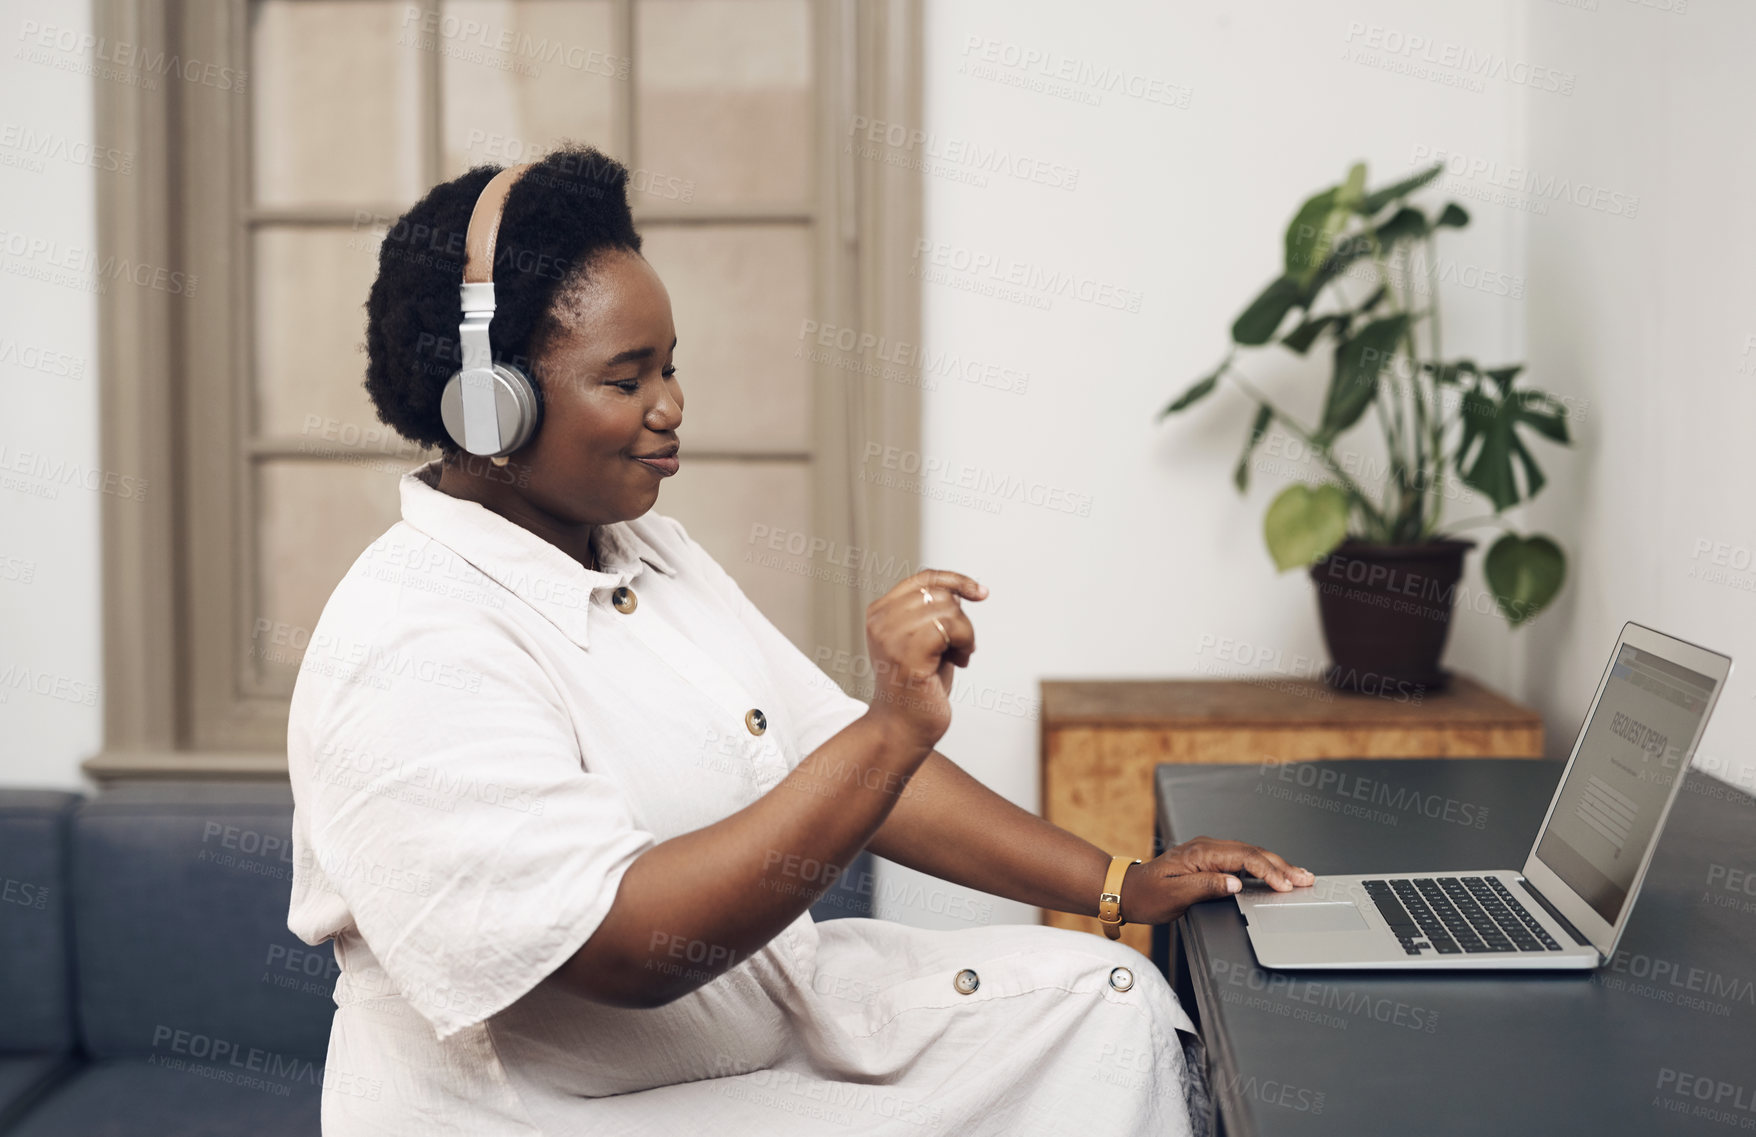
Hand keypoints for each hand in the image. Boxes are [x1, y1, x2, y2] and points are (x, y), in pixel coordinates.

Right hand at [861, 569, 986, 757]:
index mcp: (880, 613)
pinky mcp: (907, 656)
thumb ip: (935, 612)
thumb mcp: (926, 639)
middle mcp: (880, 621)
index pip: (923, 579)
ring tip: (958, 656)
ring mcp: (891, 638)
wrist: (904, 727)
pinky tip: (960, 662)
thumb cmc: (919, 686)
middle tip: (958, 647)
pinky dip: (965, 643)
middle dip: (960, 619)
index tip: (981, 593)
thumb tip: (962, 590)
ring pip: (949, 609)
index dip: (956, 580)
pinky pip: (950, 627)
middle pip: (940, 593)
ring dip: (965, 634)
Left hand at [1119, 837, 1315, 925]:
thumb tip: (1236, 882)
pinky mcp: (1210, 859)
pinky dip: (1262, 866)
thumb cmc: (1147, 895)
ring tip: (1299, 875)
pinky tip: (1274, 873)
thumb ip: (1208, 886)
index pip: (1244, 857)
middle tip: (1306, 878)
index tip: (1285, 884)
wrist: (1128, 890)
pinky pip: (1242, 859)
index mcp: (1200, 852)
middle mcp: (1207, 847)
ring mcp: (1209, 851)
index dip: (1268, 870)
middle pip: (1252, 852)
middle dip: (1282, 865)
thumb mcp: (1175, 895)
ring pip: (1250, 854)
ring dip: (1276, 864)